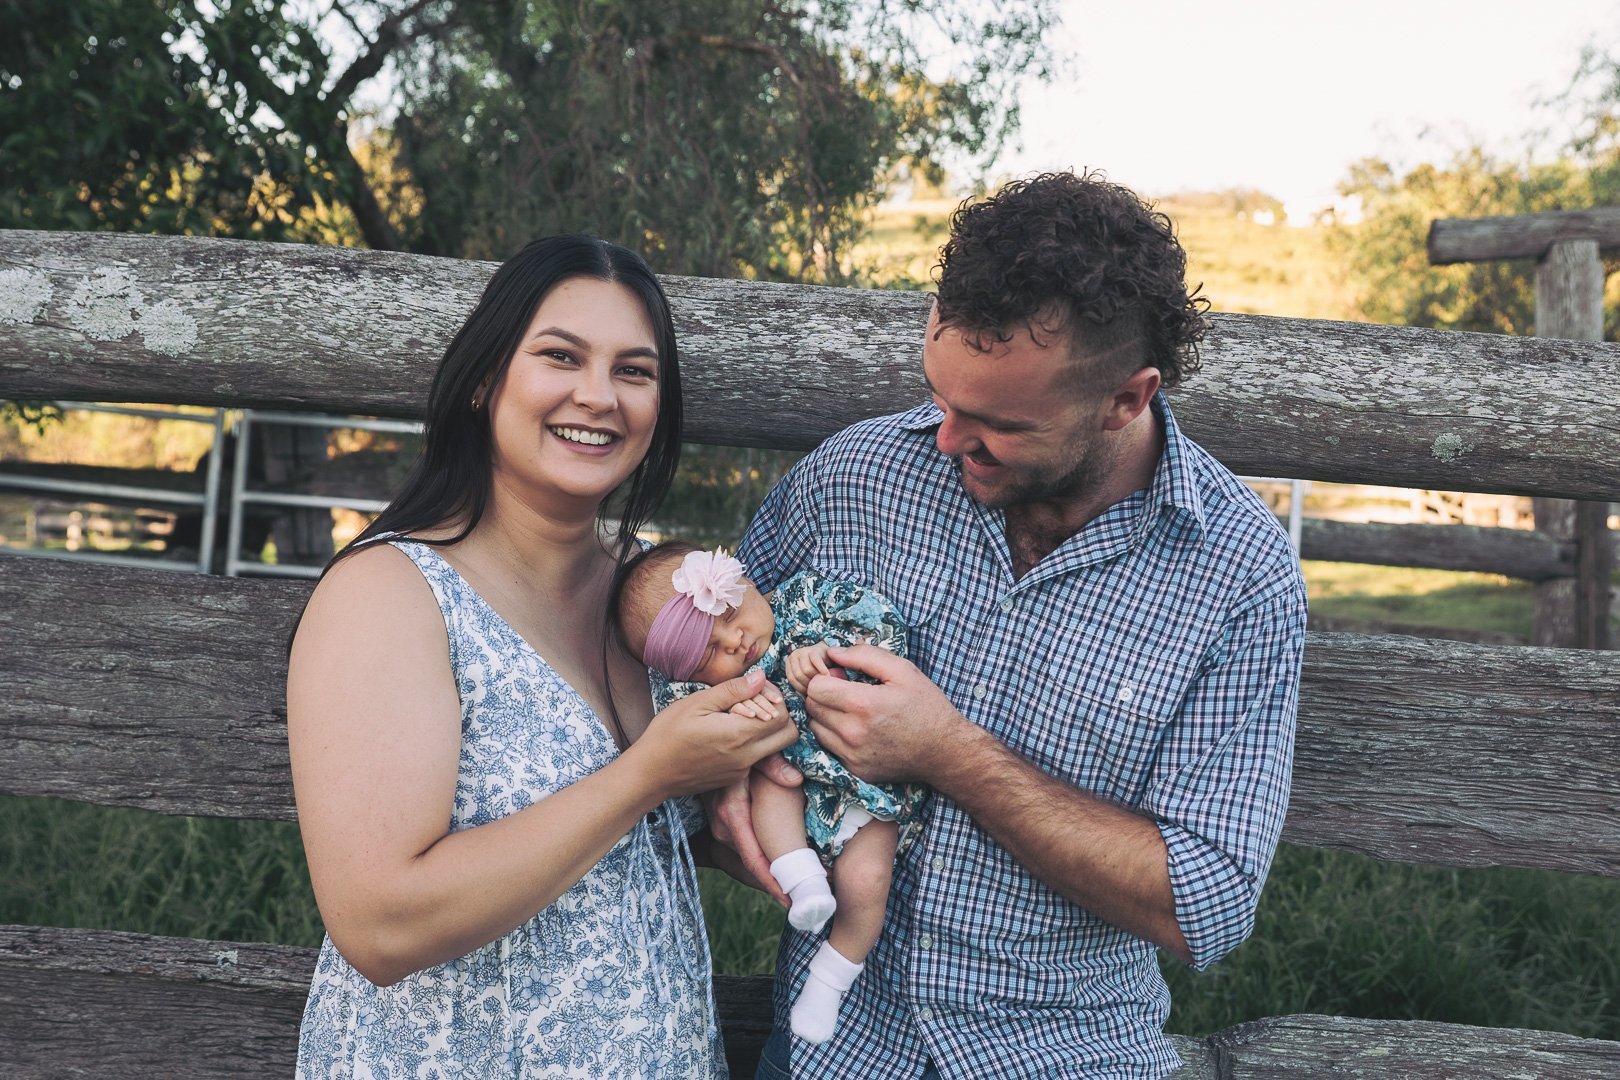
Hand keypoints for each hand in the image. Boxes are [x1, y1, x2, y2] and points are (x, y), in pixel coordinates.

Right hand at [638, 670, 795, 797]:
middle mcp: (747, 757)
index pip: (783, 716)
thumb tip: (761, 677)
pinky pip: (757, 758)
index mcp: (739, 735)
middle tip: (757, 702)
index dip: (775, 699)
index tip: (757, 690)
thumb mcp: (697, 703)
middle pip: (788, 735)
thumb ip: (733, 690)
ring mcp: (742, 771)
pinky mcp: (734, 779)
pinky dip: (753, 743)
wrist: (650, 773)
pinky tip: (728, 732)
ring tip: (741, 716)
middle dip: (780, 715)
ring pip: (774, 747)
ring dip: (768, 730)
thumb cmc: (668, 735)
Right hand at [701, 755, 802, 907]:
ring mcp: (721, 827)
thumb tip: (795, 779)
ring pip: (749, 858)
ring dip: (772, 872)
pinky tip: (783, 865)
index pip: (753, 858)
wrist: (702, 745)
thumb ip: (773, 765)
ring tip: (801, 885)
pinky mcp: (723, 824)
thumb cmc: (730, 747)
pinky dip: (763, 860)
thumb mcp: (753, 753)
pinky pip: (745, 848)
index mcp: (732, 813)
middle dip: (779, 882)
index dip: (773, 882)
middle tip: (810, 897)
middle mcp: (723, 826)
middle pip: (752, 865)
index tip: (793, 901)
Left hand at [784, 641, 834, 694]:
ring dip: (816, 677)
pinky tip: (827, 675)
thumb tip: (801, 702)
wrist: (829, 655)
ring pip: (807, 670)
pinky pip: (816, 663)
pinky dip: (822, 671)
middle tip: (818, 686)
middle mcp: (794, 655)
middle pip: (799, 675)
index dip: (801, 687)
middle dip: (809, 683)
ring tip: (823, 680)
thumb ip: (801, 683)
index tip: (810, 691)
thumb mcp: (806, 677)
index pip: (792, 679)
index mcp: (789, 663)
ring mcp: (803, 651)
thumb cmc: (817, 670)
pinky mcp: (814, 650)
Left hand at [804, 643, 967, 784]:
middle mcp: (852, 733)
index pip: (815, 687)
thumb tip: (832, 652)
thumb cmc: (926, 706)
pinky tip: (859, 730)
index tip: (842, 678)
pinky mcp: (855, 770)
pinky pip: (829, 748)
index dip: (825, 678)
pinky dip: (836, 737)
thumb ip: (864, 656)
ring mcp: (852, 755)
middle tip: (847, 693)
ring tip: (852, 712)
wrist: (945, 751)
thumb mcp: (902, 670)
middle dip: (824, 696)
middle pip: (812, 707)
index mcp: (862, 704)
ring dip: (827, 717)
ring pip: (816, 728)